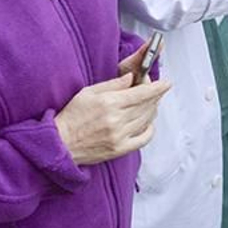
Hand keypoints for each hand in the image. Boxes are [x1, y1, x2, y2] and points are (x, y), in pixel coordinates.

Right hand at [54, 72, 171, 164]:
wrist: (61, 143)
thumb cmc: (72, 116)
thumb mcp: (88, 92)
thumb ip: (112, 84)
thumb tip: (131, 77)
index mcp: (109, 103)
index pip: (141, 93)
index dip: (157, 87)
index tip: (167, 83)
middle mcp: (116, 120)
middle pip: (146, 106)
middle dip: (156, 97)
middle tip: (158, 91)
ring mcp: (119, 136)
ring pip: (146, 120)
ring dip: (153, 110)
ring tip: (151, 104)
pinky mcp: (119, 149)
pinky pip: (143, 138)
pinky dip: (150, 129)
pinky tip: (147, 123)